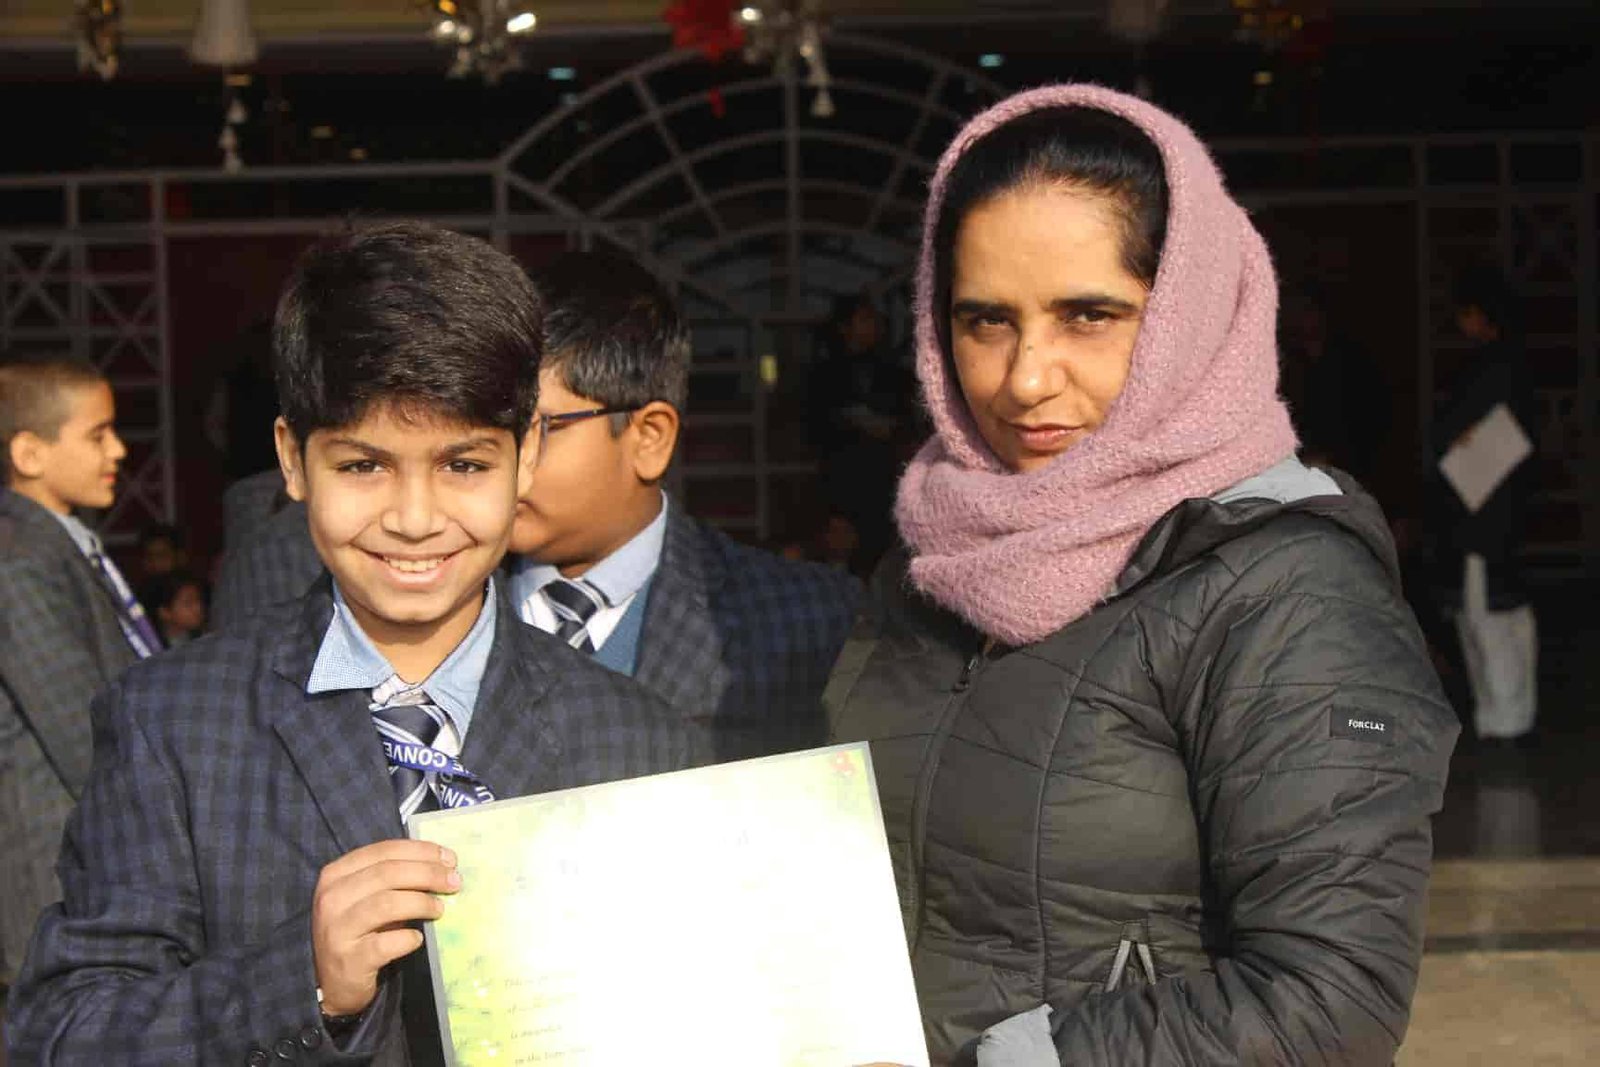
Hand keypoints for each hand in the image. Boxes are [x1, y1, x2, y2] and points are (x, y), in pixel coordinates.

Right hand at [311, 839, 461, 1016]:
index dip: (421, 851)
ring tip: (440, 909)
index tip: (450, 859)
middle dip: (428, 874)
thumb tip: (443, 865)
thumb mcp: (367, 898)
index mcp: (336, 874)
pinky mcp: (348, 960)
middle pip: (387, 873)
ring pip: (386, 904)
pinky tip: (418, 939)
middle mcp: (331, 898)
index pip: (383, 850)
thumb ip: (394, 878)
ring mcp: (336, 929)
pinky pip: (385, 943)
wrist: (332, 983)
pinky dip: (408, 938)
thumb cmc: (359, 932)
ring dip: (421, 903)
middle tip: (454, 882)